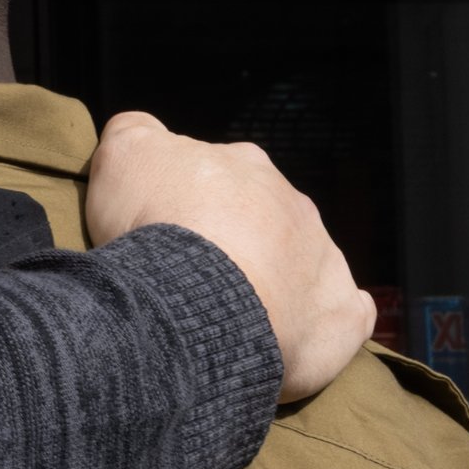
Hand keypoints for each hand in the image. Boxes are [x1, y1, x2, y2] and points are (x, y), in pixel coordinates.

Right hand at [86, 112, 373, 402]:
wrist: (196, 300)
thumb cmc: (157, 226)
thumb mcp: (124, 155)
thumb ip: (136, 132)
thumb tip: (141, 131)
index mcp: (244, 165)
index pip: (216, 174)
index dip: (184, 201)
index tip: (158, 231)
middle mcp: (292, 204)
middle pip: (260, 219)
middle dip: (230, 241)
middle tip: (184, 276)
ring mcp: (323, 259)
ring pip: (299, 264)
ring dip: (270, 284)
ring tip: (222, 316)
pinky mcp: (340, 316)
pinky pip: (343, 316)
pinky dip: (321, 323)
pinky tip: (292, 338)